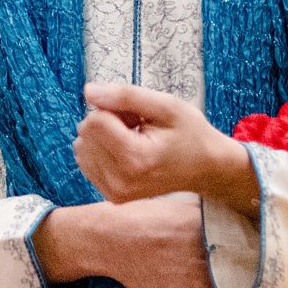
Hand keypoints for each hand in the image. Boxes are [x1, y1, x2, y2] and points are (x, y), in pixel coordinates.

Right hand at [36, 194, 264, 287]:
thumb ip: (215, 206)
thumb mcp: (184, 200)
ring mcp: (200, 287)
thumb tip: (248, 204)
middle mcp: (211, 259)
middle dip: (281, 287)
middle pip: (260, 278)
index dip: (280, 252)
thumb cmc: (146, 214)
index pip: (258, 243)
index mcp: (213, 229)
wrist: (112, 239)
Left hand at [74, 83, 256, 214]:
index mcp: (135, 159)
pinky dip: (102, 151)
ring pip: (82, 147)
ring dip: (103, 137)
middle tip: (138, 127)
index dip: (114, 109)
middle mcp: (121, 181)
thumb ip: (125, 95)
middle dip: (107, 122)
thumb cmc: (190, 133)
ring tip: (134, 139)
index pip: (94, 121)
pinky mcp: (111, 195)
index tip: (138, 116)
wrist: (205, 168)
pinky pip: (86, 162)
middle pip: (86, 134)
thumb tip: (88, 91)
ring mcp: (115, 192)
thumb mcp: (165, 105)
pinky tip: (127, 151)